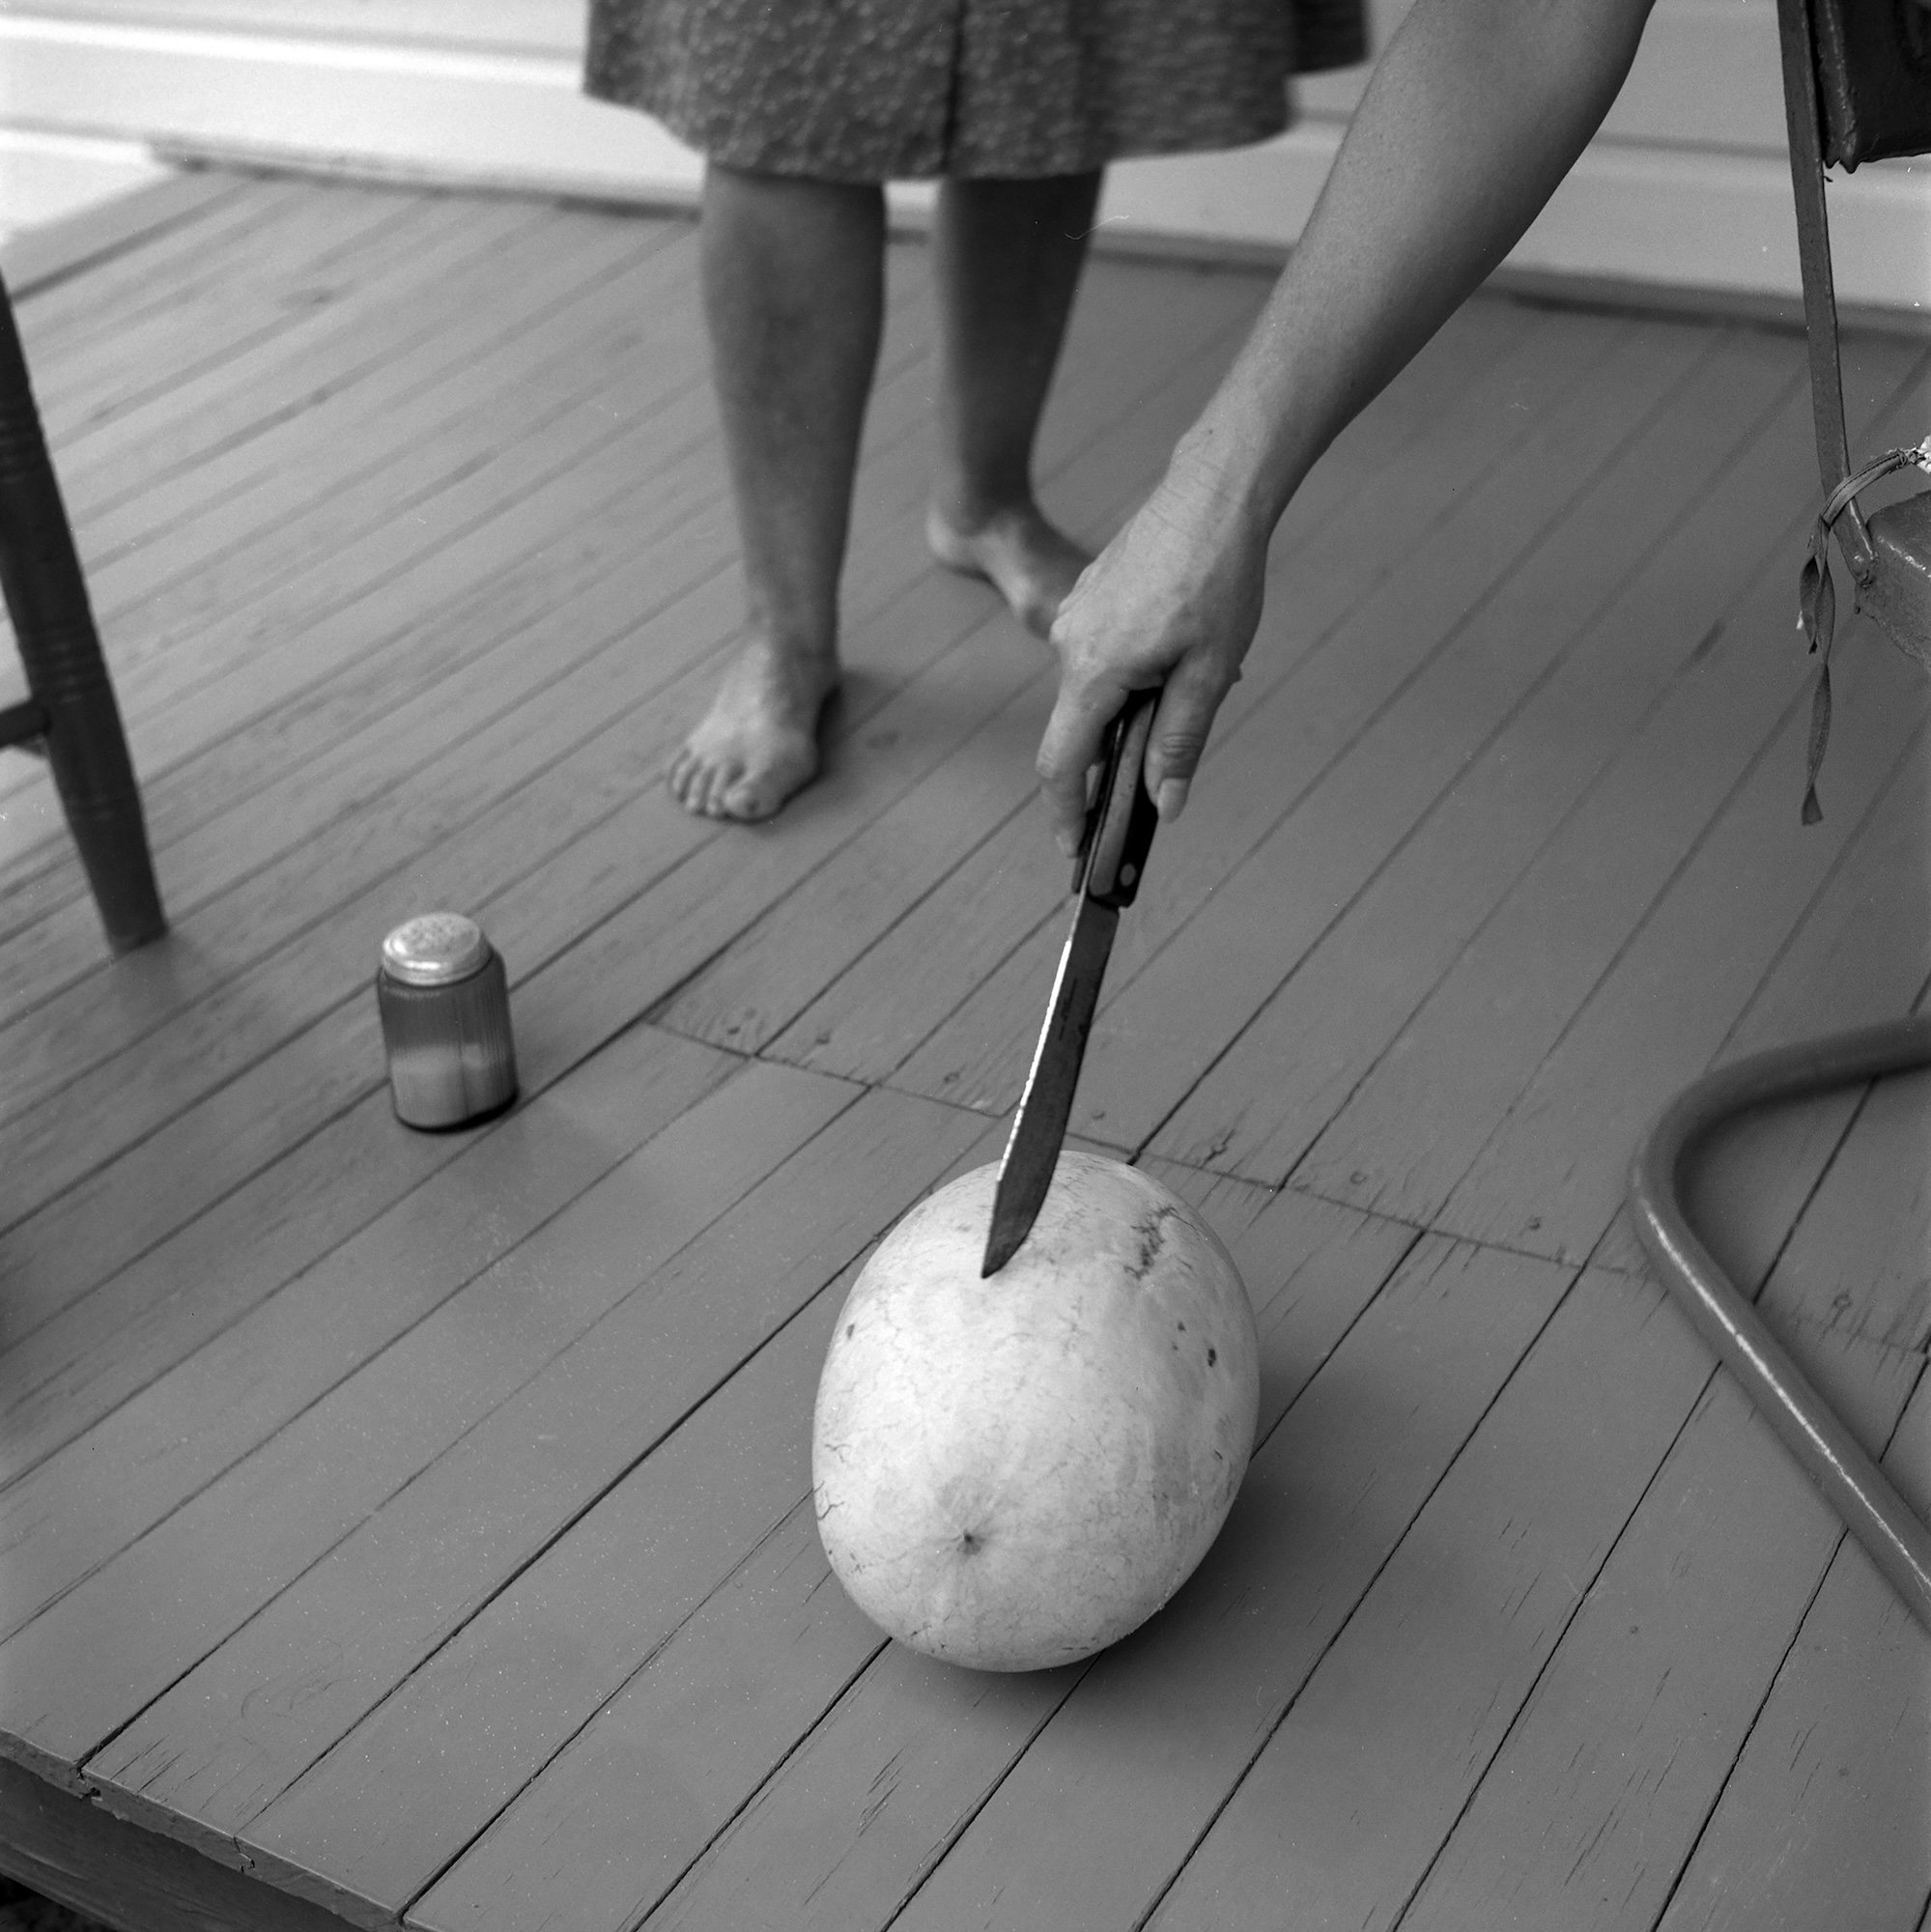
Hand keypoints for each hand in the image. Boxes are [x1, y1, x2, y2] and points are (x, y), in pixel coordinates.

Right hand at [1039, 455, 1269, 854]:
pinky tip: (1175, 657)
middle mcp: (1071, 645)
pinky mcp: (1091, 598)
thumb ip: (1180, 743)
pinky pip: (1100, 658)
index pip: (1062, 764)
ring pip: (1092, 692)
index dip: (1066, 814)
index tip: (1074, 850)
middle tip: (1148, 792)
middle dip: (1107, 767)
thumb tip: (1165, 804)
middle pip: (1076, 731)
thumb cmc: (1218, 577)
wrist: (1213, 493)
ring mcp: (1077, 618)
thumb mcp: (1211, 673)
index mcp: (1094, 671)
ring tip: (1187, 694)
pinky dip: (1127, 679)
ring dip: (1126, 715)